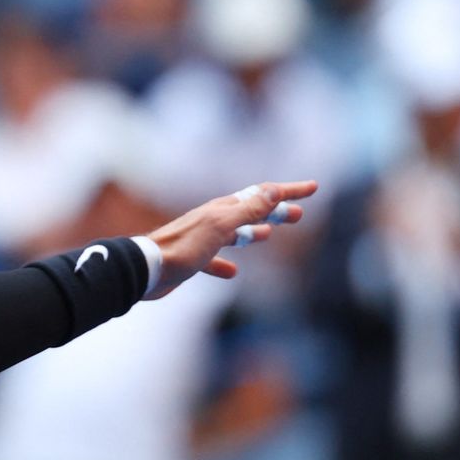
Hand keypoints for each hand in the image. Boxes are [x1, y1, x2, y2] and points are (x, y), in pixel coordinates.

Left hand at [145, 180, 316, 298]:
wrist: (146, 269)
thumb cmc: (183, 248)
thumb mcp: (221, 226)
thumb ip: (248, 209)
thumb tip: (274, 190)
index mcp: (222, 209)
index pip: (262, 194)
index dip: (289, 191)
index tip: (313, 187)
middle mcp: (213, 220)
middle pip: (251, 212)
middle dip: (276, 212)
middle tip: (299, 214)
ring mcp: (202, 239)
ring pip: (234, 233)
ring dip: (254, 233)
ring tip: (269, 235)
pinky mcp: (191, 259)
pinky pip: (214, 260)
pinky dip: (225, 264)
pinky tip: (233, 272)